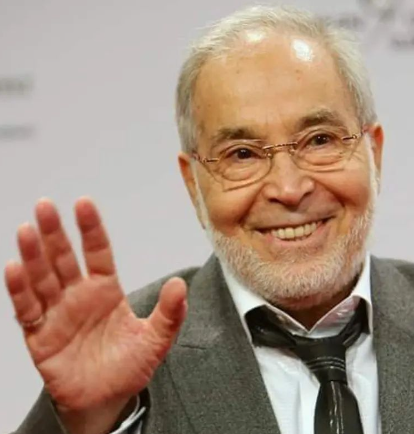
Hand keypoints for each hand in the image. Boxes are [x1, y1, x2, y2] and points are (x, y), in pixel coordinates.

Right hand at [4, 198, 186, 431]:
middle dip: (55, 233)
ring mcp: (56, 314)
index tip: (84, 204)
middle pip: (63, 259)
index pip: (97, 253)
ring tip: (27, 231)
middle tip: (46, 206)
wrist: (105, 401)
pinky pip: (27, 309)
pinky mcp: (39, 335)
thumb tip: (179, 285)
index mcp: (106, 291)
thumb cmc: (129, 368)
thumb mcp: (156, 340)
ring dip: (33, 255)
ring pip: (42, 278)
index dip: (90, 230)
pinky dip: (19, 290)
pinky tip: (15, 269)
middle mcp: (78, 297)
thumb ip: (170, 313)